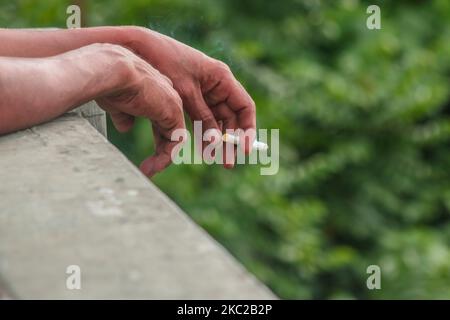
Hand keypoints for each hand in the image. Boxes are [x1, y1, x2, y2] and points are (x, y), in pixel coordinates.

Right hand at [94, 44, 185, 176]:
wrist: (112, 70)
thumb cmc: (108, 82)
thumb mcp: (116, 103)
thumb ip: (123, 115)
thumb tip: (125, 128)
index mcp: (155, 90)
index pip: (161, 118)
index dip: (157, 138)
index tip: (147, 153)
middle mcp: (167, 96)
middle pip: (169, 130)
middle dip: (161, 152)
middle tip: (147, 168)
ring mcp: (173, 104)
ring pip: (174, 138)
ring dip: (162, 158)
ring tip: (147, 171)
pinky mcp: (174, 113)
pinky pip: (176, 141)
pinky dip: (167, 156)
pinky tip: (154, 166)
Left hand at [129, 27, 256, 167]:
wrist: (134, 47)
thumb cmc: (164, 61)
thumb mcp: (186, 92)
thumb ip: (203, 117)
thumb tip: (216, 143)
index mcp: (222, 78)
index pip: (244, 107)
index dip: (248, 129)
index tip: (245, 149)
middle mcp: (214, 86)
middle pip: (229, 118)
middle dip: (229, 140)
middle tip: (227, 163)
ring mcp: (200, 93)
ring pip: (212, 122)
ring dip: (213, 140)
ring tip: (213, 160)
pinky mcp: (184, 99)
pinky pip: (195, 119)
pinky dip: (195, 133)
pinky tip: (196, 149)